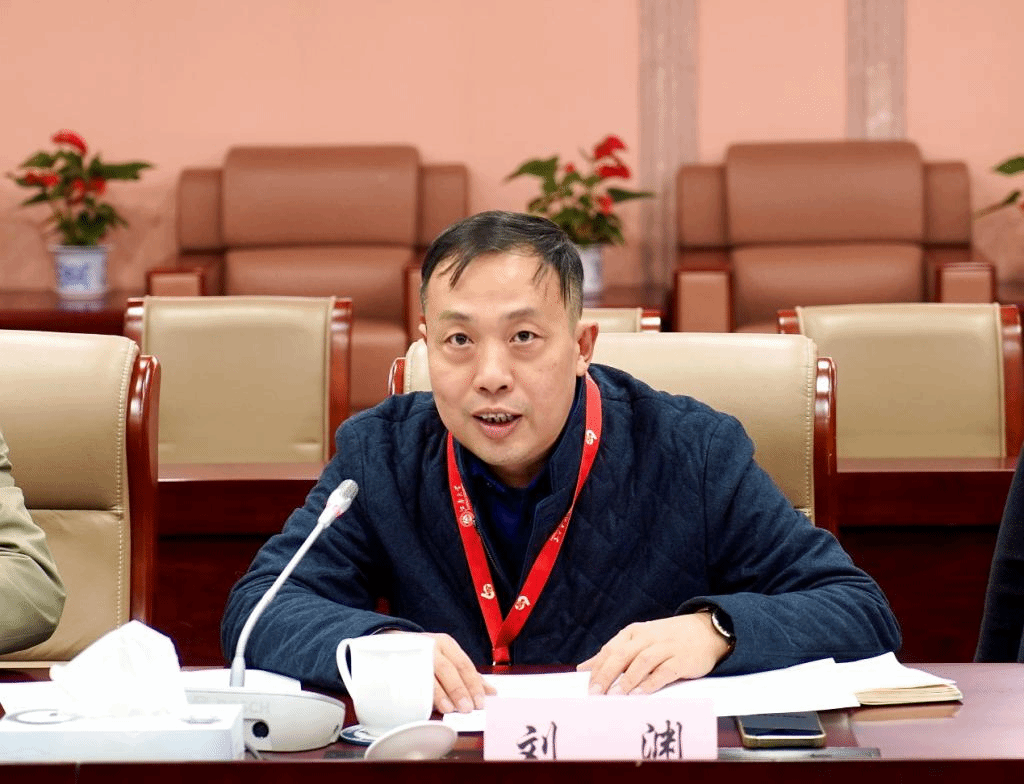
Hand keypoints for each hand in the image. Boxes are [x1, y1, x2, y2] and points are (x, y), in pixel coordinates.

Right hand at [389, 631, 495, 713]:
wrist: (395, 643)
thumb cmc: (428, 654)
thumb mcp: (449, 658)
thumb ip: (469, 675)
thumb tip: (491, 693)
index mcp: (446, 644)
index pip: (463, 664)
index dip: (474, 684)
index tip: (481, 702)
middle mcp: (430, 646)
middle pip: (447, 669)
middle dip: (458, 690)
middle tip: (467, 708)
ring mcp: (413, 655)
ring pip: (428, 675)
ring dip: (439, 694)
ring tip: (449, 709)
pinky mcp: (399, 666)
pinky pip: (411, 681)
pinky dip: (420, 695)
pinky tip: (426, 706)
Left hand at [576, 613, 730, 695]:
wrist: (706, 631)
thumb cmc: (667, 639)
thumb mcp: (639, 639)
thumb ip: (613, 653)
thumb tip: (584, 668)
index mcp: (633, 633)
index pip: (610, 650)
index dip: (598, 668)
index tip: (588, 687)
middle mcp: (647, 638)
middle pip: (622, 655)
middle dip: (607, 675)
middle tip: (596, 694)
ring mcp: (665, 648)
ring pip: (641, 662)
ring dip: (627, 680)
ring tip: (615, 696)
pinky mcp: (681, 660)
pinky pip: (663, 672)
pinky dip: (650, 683)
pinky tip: (640, 694)